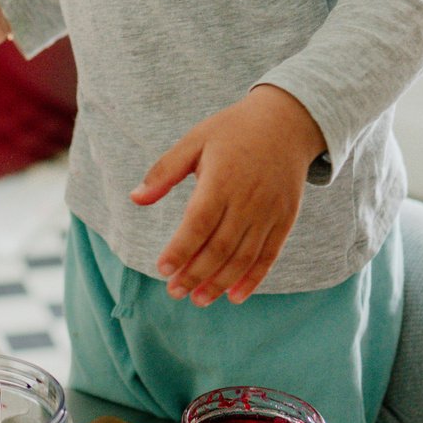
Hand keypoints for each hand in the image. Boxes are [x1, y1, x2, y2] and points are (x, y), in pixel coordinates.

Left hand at [130, 85, 323, 305]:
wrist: (287, 122)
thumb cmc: (233, 130)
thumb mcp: (195, 140)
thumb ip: (165, 171)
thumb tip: (135, 198)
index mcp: (222, 180)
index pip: (198, 223)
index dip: (180, 249)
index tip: (162, 269)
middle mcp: (248, 200)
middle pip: (220, 247)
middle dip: (196, 274)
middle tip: (175, 292)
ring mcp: (270, 212)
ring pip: (244, 257)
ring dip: (220, 283)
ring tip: (199, 299)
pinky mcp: (285, 219)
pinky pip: (269, 255)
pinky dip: (253, 279)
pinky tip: (234, 296)